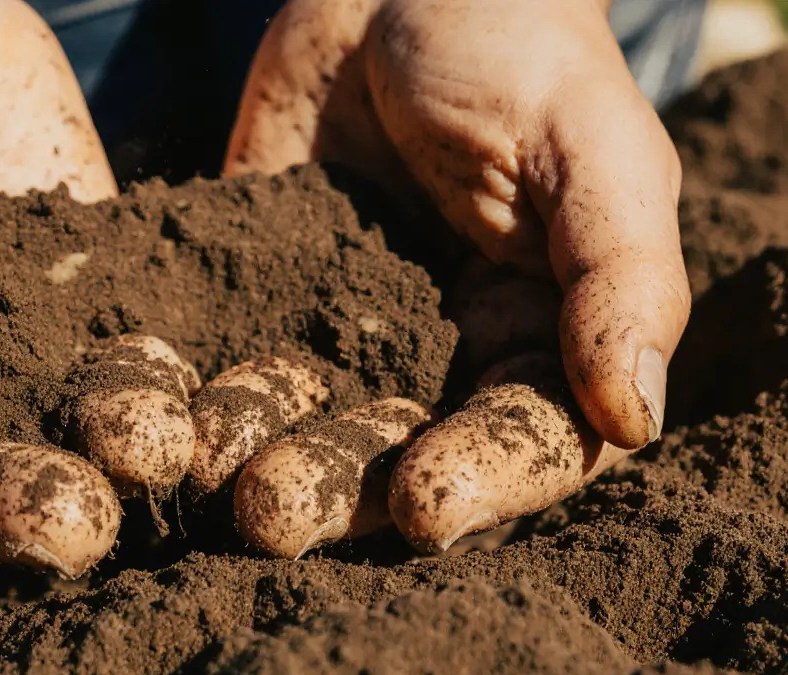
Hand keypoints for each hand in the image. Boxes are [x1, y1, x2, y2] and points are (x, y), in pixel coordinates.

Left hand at [226, 0, 690, 548]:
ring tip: (211, 479)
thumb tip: (636, 420)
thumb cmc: (519, 46)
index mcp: (542, 340)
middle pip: (398, 453)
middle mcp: (441, 357)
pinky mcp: (258, 297)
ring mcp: (342, 332)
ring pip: (303, 419)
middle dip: (342, 491)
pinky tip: (150, 412)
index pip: (526, 443)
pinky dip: (189, 386)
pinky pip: (224, 352)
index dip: (482, 481)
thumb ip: (620, 277)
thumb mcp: (591, 148)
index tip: (424, 504)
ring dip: (256, 456)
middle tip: (277, 514)